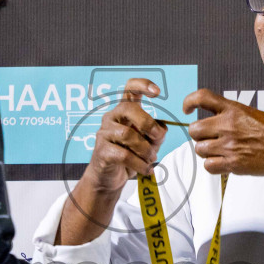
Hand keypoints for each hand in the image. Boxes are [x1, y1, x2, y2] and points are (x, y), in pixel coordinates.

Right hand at [83, 77, 169, 194]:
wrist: (109, 178)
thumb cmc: (129, 157)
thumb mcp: (148, 143)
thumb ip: (156, 135)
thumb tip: (161, 129)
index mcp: (124, 112)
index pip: (129, 89)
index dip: (143, 85)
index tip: (158, 92)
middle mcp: (112, 118)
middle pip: (129, 109)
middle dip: (148, 123)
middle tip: (158, 137)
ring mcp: (104, 134)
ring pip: (127, 134)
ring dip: (145, 149)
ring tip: (151, 159)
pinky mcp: (102, 151)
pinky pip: (124, 155)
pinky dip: (140, 164)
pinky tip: (146, 169)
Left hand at [182, 89, 263, 185]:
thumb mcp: (251, 114)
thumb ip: (230, 116)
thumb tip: (210, 125)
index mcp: (233, 108)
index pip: (202, 97)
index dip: (189, 102)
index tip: (186, 109)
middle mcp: (228, 124)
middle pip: (194, 129)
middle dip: (199, 136)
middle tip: (211, 139)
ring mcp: (229, 145)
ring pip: (199, 149)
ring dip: (207, 152)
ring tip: (221, 152)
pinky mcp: (233, 163)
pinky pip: (208, 166)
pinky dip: (213, 166)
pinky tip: (224, 163)